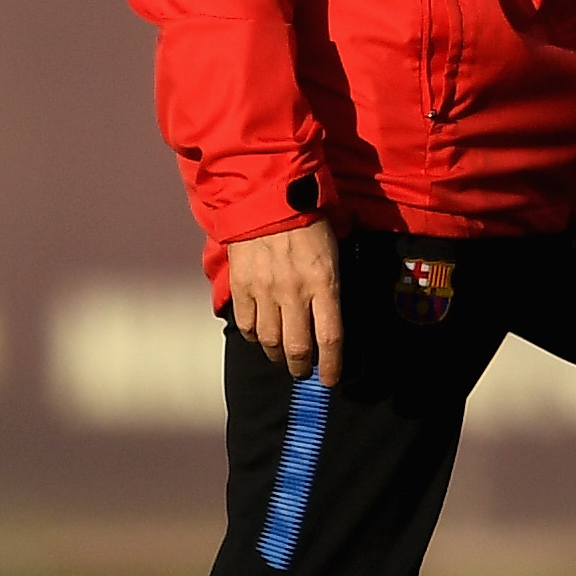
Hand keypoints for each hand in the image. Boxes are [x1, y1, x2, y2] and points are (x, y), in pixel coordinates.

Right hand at [223, 217, 340, 383]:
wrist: (268, 196)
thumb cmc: (308, 221)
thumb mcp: (333, 254)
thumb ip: (331, 288)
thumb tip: (328, 320)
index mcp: (324, 284)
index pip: (330, 339)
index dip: (331, 367)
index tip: (330, 380)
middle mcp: (294, 292)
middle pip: (297, 348)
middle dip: (301, 367)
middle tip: (303, 371)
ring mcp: (265, 291)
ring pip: (269, 341)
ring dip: (277, 355)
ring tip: (281, 356)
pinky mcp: (242, 286)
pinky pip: (246, 324)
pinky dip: (253, 335)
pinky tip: (259, 333)